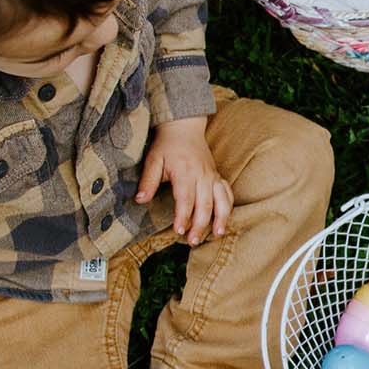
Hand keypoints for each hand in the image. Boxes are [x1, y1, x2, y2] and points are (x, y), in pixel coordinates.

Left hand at [136, 116, 232, 243]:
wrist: (184, 127)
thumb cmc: (167, 145)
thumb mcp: (153, 160)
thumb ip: (148, 180)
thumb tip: (140, 200)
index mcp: (185, 171)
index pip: (186, 199)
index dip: (183, 216)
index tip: (178, 231)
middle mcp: (202, 175)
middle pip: (205, 204)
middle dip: (200, 225)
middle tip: (193, 241)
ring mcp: (212, 176)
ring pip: (222, 200)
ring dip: (221, 218)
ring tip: (217, 234)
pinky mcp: (218, 176)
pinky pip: (228, 193)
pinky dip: (228, 208)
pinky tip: (224, 220)